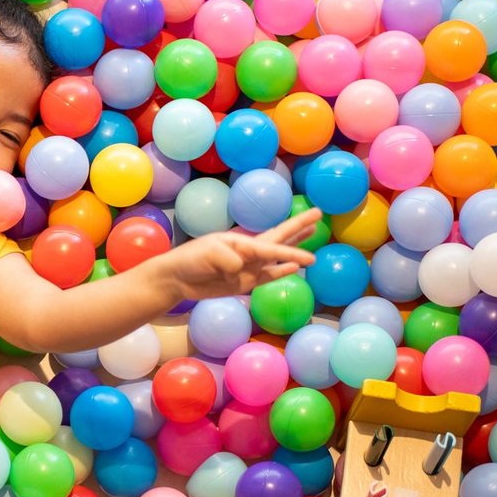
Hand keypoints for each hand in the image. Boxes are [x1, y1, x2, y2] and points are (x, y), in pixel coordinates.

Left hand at [154, 209, 322, 300]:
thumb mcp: (209, 254)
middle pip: (281, 238)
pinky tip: (296, 268)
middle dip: (300, 227)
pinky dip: (282, 272)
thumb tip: (242, 271)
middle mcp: (249, 252)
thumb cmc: (191, 260)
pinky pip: (268, 277)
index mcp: (242, 241)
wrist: (177, 278)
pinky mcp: (244, 283)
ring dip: (296, 249)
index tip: (313, 224)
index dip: (295, 234)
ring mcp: (249, 268)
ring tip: (313, 238)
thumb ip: (230, 260)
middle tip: (319, 213)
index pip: (274, 239)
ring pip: (279, 257)